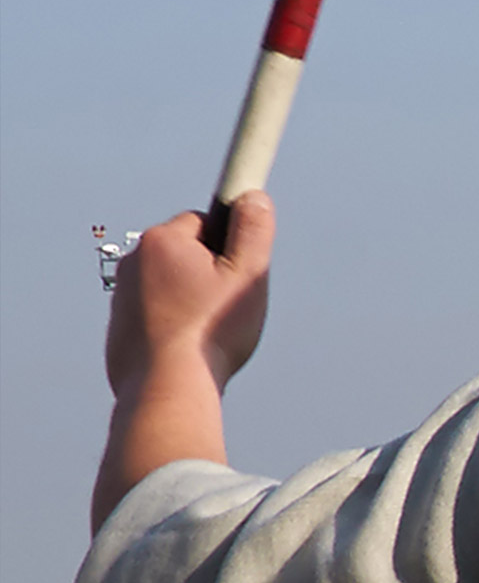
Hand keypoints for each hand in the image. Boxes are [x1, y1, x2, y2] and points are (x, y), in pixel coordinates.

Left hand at [105, 192, 273, 398]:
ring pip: (171, 285)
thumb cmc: (211, 330)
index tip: (239, 271)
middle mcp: (134, 262)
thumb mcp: (248, 273)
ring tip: (210, 332)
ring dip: (192, 300)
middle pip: (187, 253)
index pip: (205, 221)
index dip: (230, 245)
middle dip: (210, 273)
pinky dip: (174, 324)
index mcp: (163, 241)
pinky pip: (156, 314)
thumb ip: (254, 229)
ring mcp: (122, 295)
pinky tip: (190, 348)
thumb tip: (251, 196)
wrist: (166, 386)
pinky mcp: (120, 327)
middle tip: (229, 305)